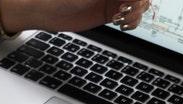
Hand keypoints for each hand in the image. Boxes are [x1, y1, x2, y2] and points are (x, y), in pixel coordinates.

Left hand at [3, 0, 150, 32]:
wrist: (43, 10)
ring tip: (123, 17)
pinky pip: (130, 17)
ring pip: (139, 4)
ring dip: (137, 12)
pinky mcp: (109, 13)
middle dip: (138, 2)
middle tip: (126, 8)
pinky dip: (132, 21)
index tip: (133, 1)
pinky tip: (123, 23)